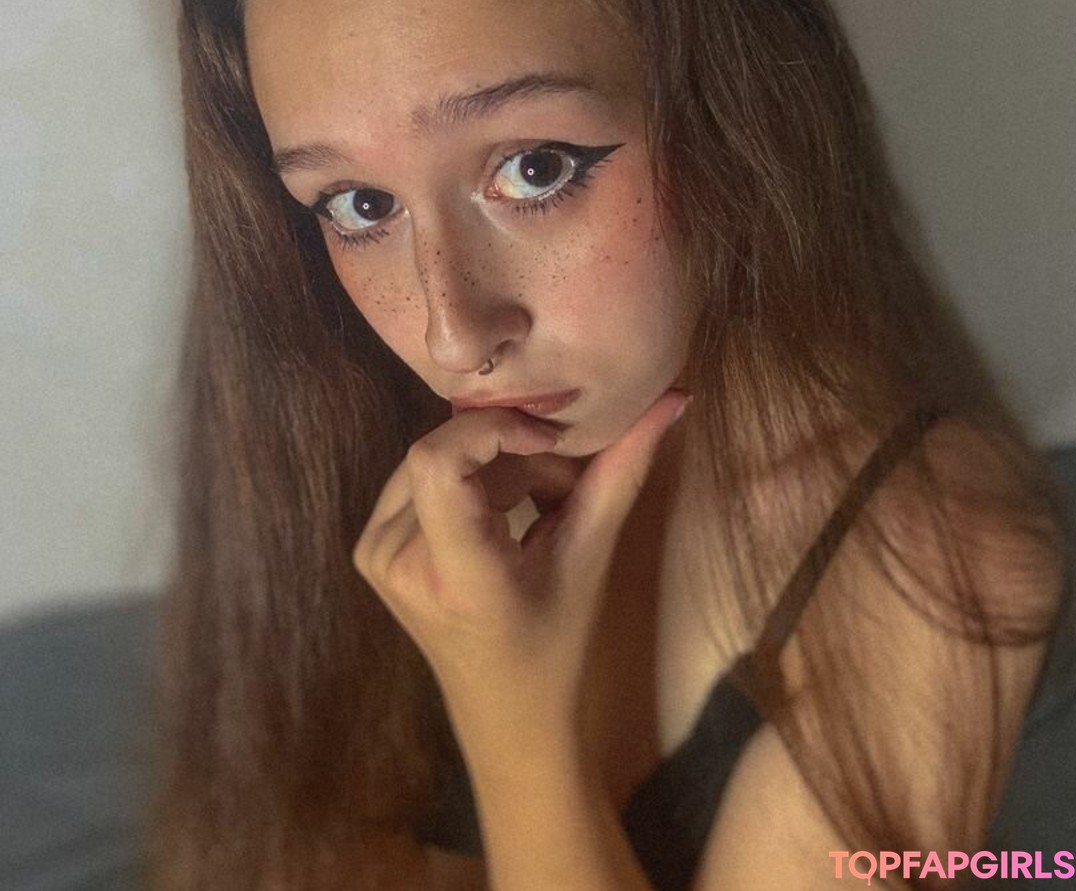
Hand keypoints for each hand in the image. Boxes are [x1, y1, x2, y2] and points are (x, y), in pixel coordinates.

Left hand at [352, 388, 689, 734]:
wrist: (504, 710)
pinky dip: (469, 482)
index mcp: (454, 575)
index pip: (439, 461)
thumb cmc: (557, 641)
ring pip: (439, 460)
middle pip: (450, 455)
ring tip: (539, 506)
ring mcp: (375, 554)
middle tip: (562, 485)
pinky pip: (422, 478)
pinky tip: (502, 516)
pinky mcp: (368, 546)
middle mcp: (398, 562)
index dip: (492, 429)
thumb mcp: (591, 556)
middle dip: (511, 455)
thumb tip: (674, 398)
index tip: (548, 439)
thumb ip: (624, 470)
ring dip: (495, 469)